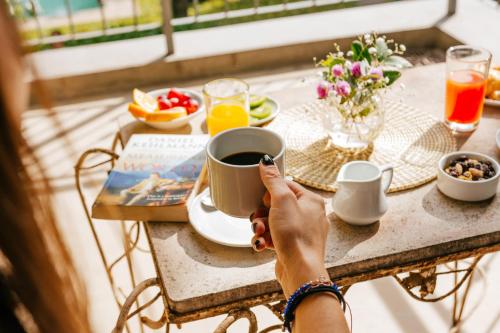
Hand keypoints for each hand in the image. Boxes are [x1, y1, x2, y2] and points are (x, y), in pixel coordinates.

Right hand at [251, 155, 329, 296]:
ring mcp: (302, 232)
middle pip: (277, 205)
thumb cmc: (295, 235)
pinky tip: (261, 245)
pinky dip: (266, 240)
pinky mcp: (294, 247)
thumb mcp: (282, 201)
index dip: (270, 192)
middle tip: (257, 220)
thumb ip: (273, 180)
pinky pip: (276, 238)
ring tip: (258, 234)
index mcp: (312, 200)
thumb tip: (266, 161)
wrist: (300, 271)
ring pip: (274, 222)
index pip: (287, 186)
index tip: (263, 201)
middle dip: (262, 214)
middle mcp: (310, 215)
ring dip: (261, 227)